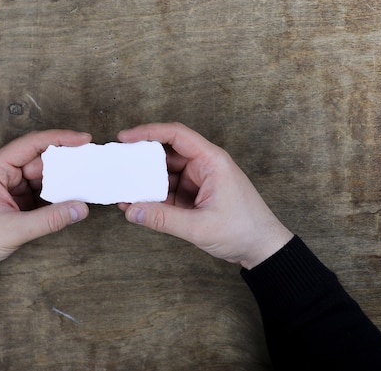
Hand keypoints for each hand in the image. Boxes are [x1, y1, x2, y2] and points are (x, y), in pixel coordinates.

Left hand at [0, 130, 91, 271]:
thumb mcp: (13, 229)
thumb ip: (49, 219)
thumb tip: (80, 208)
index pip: (32, 144)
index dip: (60, 139)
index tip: (84, 139)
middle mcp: (3, 172)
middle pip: (41, 160)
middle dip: (66, 163)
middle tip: (91, 165)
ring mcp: (10, 187)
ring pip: (43, 177)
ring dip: (62, 182)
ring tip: (85, 184)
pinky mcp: (16, 202)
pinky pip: (41, 193)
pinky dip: (56, 196)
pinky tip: (71, 200)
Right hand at [117, 122, 292, 268]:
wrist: (262, 249)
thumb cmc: (243, 230)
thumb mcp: (200, 227)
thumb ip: (163, 219)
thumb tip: (132, 211)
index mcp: (211, 161)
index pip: (176, 135)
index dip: (148, 132)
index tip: (124, 137)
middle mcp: (204, 166)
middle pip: (166, 153)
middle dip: (142, 159)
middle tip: (118, 164)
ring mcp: (199, 181)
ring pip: (165, 173)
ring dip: (146, 181)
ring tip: (124, 188)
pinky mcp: (195, 196)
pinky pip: (169, 191)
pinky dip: (154, 197)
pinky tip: (136, 204)